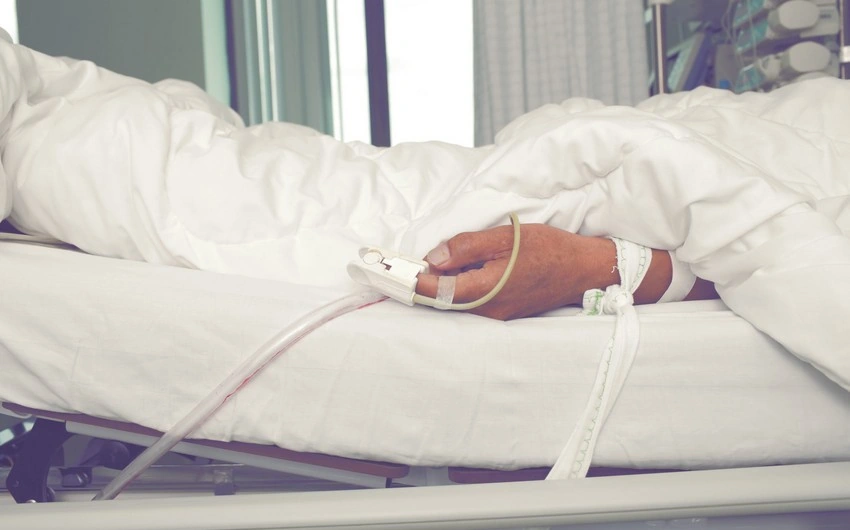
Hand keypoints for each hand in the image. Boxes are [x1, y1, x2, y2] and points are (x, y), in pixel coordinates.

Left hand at [416, 223, 617, 319]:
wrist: (583, 269)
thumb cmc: (549, 249)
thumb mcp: (504, 239)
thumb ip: (466, 247)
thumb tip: (434, 257)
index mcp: (484, 292)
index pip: (435, 291)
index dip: (411, 280)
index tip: (391, 271)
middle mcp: (487, 312)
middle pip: (442, 299)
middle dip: (425, 281)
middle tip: (408, 261)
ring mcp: (495, 315)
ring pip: (455, 301)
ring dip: (443, 282)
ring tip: (441, 261)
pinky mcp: (501, 313)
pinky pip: (470, 301)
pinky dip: (460, 286)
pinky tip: (464, 268)